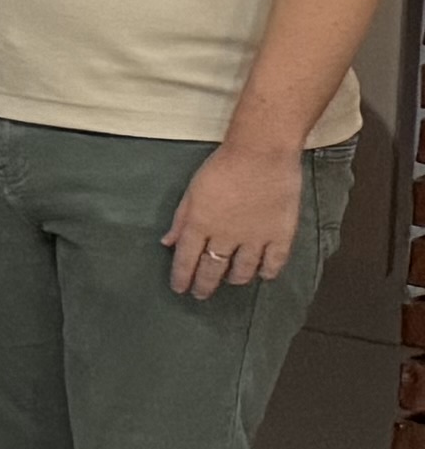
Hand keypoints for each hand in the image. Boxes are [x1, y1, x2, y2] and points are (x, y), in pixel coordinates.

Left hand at [166, 138, 314, 301]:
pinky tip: (263, 274)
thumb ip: (181, 219)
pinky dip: (267, 272)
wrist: (262, 154)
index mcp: (199, 225)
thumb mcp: (192, 191)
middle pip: (212, 269)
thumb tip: (168, 242)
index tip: (180, 288)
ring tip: (230, 281)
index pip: (186, 260)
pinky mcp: (280, 235)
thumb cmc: (223, 166)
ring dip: (234, 279)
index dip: (182, 277)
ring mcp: (255, 238)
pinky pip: (274, 263)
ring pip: (242, 270)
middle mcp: (225, 237)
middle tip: (201, 294)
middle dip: (204, 285)